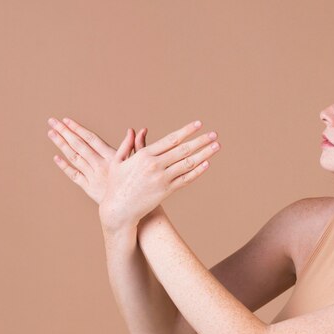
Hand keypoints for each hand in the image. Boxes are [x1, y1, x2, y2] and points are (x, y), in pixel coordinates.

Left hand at [46, 117, 148, 204]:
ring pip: (74, 158)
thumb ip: (138, 145)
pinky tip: (56, 157)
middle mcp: (99, 166)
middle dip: (64, 132)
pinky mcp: (89, 188)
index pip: (91, 139)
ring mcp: (92, 177)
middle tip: (52, 121)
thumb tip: (140, 130)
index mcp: (111, 158)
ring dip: (61, 145)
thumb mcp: (140, 164)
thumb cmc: (139, 185)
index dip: (78, 129)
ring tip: (51, 133)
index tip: (66, 120)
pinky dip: (65, 166)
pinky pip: (74, 175)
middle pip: (79, 146)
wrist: (132, 209)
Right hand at [99, 120, 219, 231]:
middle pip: (183, 150)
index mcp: (144, 155)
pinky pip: (186, 180)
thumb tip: (134, 130)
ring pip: (188, 164)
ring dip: (205, 154)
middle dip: (201, 140)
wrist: (119, 210)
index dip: (187, 131)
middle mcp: (155, 165)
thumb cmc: (116, 184)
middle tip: (214, 134)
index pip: (171, 139)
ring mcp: (162, 179)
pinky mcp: (167, 191)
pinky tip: (207, 164)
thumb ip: (127, 145)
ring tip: (217, 146)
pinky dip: (197, 171)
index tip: (199, 124)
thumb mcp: (117, 162)